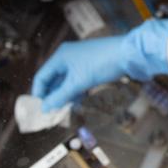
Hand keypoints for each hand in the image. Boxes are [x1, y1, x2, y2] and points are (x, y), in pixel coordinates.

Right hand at [31, 18, 167, 110]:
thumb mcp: (78, 82)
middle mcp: (67, 57)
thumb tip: (45, 108)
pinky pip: (77, 81)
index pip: (42, 76)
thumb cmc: (101, 63)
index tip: (40, 109)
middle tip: (53, 112)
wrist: (128, 54)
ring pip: (66, 82)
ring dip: (64, 95)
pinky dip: (75, 91)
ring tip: (66, 109)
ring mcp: (79, 61)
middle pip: (53, 80)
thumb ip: (60, 96)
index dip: (39, 93)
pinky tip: (78, 101)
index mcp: (60, 57)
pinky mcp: (90, 66)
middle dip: (53, 96)